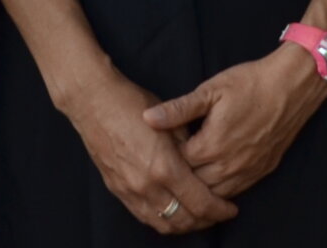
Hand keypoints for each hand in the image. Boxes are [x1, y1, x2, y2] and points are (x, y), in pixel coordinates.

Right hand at [60, 67, 236, 234]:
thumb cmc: (134, 105)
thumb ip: (190, 150)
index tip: (231, 209)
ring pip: (163, 224)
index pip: (200, 203)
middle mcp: (147, 186)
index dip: (220, 210)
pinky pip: (144, 216)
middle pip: (184, 220)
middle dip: (205, 221)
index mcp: (165, 168)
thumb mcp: (172, 123)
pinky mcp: (117, 190)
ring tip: (197, 216)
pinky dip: (162, 219)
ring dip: (183, 225)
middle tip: (217, 214)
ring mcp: (130, 191)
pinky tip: (171, 211)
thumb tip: (204, 167)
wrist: (95, 102)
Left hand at [143, 44, 326, 198]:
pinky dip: (221, 188)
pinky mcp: (261, 171)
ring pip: (214, 193)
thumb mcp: (211, 90)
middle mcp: (228, 166)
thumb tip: (148, 118)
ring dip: (200, 186)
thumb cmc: (250, 83)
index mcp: (210, 146)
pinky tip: (213, 176)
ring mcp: (246, 171)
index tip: (161, 146)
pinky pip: (235, 191)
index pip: (177, 166)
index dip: (166, 157)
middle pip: (194, 184)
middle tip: (172, 161)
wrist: (292, 86)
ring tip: (190, 172)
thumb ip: (178, 109)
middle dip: (181, 175)